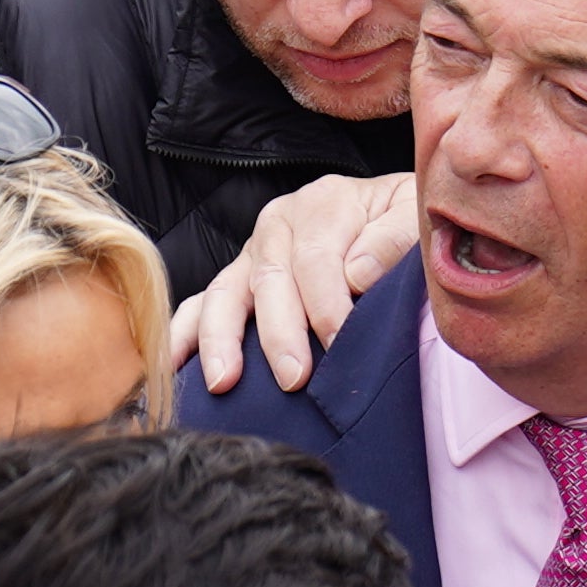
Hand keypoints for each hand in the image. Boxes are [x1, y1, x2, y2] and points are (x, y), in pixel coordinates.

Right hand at [170, 173, 417, 390]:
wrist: (392, 215)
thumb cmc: (406, 224)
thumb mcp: (413, 216)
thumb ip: (392, 239)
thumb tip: (356, 276)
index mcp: (322, 204)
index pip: (317, 258)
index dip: (327, 303)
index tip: (340, 341)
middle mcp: (279, 224)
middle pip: (269, 279)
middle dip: (279, 332)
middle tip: (293, 377)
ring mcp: (253, 253)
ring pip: (225, 293)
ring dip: (222, 339)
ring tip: (224, 382)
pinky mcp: (239, 280)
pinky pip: (201, 304)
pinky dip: (184, 334)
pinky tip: (173, 366)